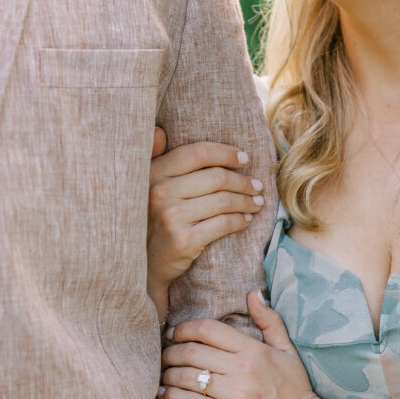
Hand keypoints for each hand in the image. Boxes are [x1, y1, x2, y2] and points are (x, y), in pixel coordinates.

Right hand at [147, 128, 265, 319]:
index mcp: (153, 173)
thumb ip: (153, 158)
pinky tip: (246, 220)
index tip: (244, 159)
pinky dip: (240, 220)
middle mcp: (160, 192)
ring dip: (247, 200)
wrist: (142, 267)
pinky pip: (224, 224)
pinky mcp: (184, 240)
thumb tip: (159, 131)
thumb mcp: (144, 188)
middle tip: (257, 186)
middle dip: (243, 181)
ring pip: (224, 200)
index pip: (197, 153)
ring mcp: (171, 217)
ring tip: (256, 202)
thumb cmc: (149, 223)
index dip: (225, 153)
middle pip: (216, 177)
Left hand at [158, 290, 328, 398]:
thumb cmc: (297, 392)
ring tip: (162, 376)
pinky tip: (164, 395)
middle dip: (169, 353)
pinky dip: (172, 397)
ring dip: (168, 375)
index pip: (208, 330)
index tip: (173, 335)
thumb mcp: (288, 352)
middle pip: (191, 352)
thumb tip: (253, 293)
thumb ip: (270, 321)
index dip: (183, 329)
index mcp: (254, 350)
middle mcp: (244, 369)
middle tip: (162, 356)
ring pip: (188, 377)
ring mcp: (237, 395)